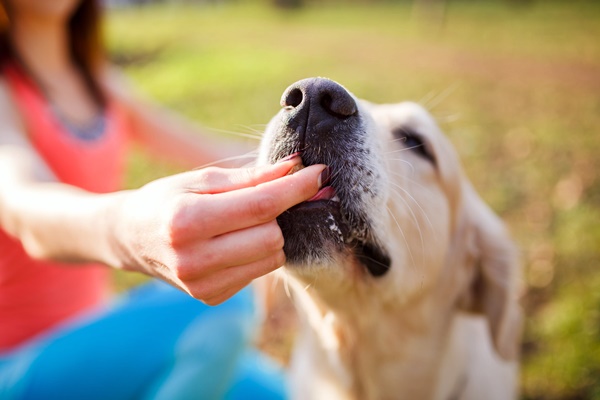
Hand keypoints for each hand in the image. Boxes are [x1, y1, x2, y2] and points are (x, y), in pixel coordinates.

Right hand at [109, 156, 324, 304]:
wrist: (130, 238)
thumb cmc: (166, 199)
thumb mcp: (202, 179)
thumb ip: (251, 177)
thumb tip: (295, 167)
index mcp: (186, 220)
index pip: (261, 206)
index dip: (296, 188)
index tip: (319, 173)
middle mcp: (193, 259)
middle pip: (272, 235)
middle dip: (279, 212)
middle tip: (269, 196)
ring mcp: (202, 285)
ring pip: (273, 256)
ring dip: (271, 233)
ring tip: (245, 220)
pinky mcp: (211, 297)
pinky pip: (259, 271)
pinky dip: (258, 252)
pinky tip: (235, 241)